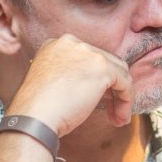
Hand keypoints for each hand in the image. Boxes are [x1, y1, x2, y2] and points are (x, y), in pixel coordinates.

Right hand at [5, 34, 132, 136]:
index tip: (96, 100)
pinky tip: (120, 117)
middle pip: (104, 62)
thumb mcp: (53, 83)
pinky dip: (126, 101)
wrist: (34, 117)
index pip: (87, 58)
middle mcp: (72, 43)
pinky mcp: (102, 68)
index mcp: (56, 45)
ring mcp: (88, 53)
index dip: (95, 81)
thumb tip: (96, 87)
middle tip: (111, 111)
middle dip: (110, 89)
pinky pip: (125, 83)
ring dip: (120, 96)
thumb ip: (72, 76)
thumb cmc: (39, 109)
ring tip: (117, 118)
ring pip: (118, 72)